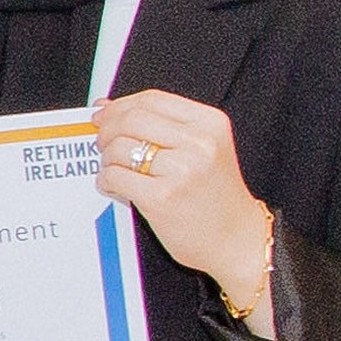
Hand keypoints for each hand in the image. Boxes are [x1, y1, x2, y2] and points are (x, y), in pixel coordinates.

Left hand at [89, 88, 278, 326]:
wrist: (239, 241)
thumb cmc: (217, 197)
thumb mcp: (205, 149)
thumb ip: (162, 125)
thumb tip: (107, 107)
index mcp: (210, 124)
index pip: (152, 99)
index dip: (121, 105)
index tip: (105, 114)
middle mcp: (199, 143)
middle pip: (132, 118)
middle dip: (108, 128)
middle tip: (102, 142)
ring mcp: (181, 170)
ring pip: (119, 147)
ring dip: (107, 158)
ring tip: (115, 168)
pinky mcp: (162, 198)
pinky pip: (115, 176)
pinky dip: (106, 180)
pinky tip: (116, 187)